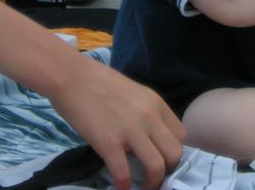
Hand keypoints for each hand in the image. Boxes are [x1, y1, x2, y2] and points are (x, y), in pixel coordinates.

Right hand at [49, 57, 185, 189]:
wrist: (72, 76)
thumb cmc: (99, 83)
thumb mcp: (135, 93)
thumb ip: (147, 113)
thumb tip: (150, 137)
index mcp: (157, 103)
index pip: (181, 135)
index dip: (174, 152)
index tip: (164, 161)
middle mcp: (150, 117)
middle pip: (175, 153)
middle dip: (169, 171)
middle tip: (155, 177)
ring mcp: (130, 130)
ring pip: (157, 167)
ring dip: (152, 183)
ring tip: (143, 188)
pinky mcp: (108, 142)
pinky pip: (123, 173)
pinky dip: (124, 186)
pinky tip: (120, 187)